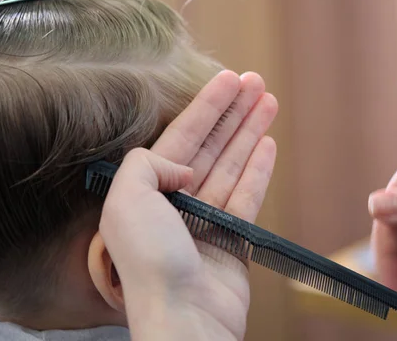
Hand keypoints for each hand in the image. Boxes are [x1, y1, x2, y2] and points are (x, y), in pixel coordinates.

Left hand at [99, 70, 277, 340]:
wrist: (184, 317)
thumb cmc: (150, 263)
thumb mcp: (127, 201)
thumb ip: (145, 164)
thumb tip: (182, 163)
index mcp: (145, 191)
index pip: (181, 136)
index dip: (206, 106)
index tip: (229, 79)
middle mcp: (173, 202)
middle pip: (209, 145)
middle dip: (232, 112)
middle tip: (256, 83)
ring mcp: (203, 220)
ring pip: (231, 164)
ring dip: (249, 132)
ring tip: (268, 101)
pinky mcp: (230, 238)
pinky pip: (246, 194)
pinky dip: (257, 168)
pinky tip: (267, 142)